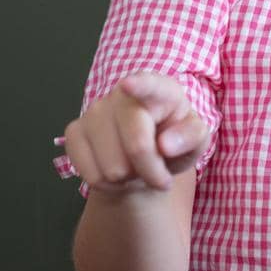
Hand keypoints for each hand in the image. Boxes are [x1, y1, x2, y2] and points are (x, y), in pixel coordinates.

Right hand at [57, 70, 210, 193]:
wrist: (144, 158)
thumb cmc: (173, 142)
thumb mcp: (196, 140)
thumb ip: (191, 138)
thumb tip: (166, 144)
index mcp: (160, 89)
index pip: (150, 86)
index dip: (139, 86)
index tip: (128, 85)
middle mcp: (123, 94)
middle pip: (136, 145)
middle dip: (151, 170)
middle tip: (158, 171)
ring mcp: (94, 111)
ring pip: (111, 167)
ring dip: (128, 179)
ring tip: (136, 168)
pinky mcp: (74, 131)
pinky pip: (90, 174)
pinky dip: (108, 185)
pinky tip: (116, 174)